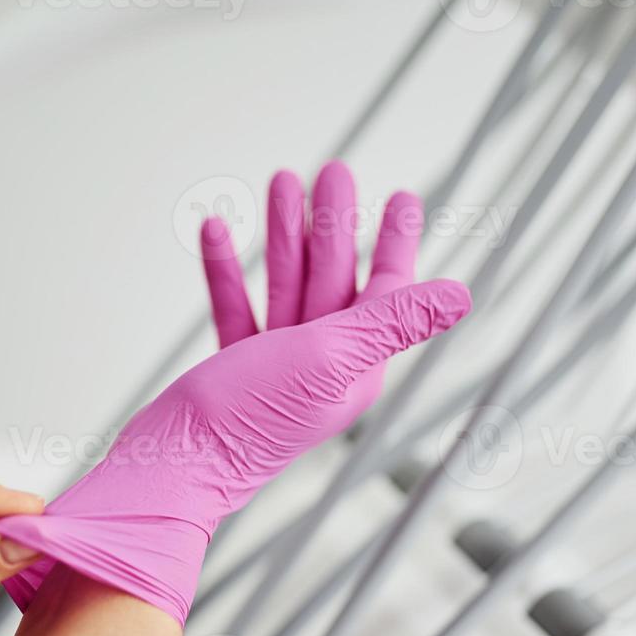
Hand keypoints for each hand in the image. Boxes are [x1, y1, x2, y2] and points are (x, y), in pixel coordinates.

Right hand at [0, 199, 469, 624]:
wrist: (173, 465)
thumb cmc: (251, 417)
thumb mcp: (330, 358)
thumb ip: (393, 322)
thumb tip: (462, 295)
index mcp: (356, 368)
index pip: (386, 294)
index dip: (395, 243)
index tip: (402, 195)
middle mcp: (322, 368)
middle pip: (334, 280)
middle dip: (332, 224)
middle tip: (333, 170)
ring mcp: (274, 368)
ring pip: (286, 287)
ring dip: (283, 235)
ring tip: (280, 180)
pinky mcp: (231, 371)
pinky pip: (236, 309)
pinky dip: (228, 271)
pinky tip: (217, 229)